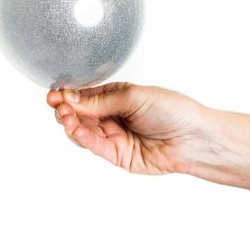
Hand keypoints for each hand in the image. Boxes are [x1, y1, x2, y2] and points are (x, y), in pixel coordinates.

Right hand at [46, 82, 204, 174]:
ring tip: (66, 117)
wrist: (193, 137)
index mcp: (115, 96)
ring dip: (72, 123)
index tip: (56, 94)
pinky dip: (84, 138)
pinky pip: (96, 146)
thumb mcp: (133, 97)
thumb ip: (102, 101)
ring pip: (84, 131)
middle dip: (66, 109)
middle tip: (57, 105)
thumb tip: (73, 98)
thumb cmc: (171, 110)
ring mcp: (114, 135)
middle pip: (81, 114)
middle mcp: (112, 115)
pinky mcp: (117, 154)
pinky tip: (76, 129)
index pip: (85, 96)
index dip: (69, 95)